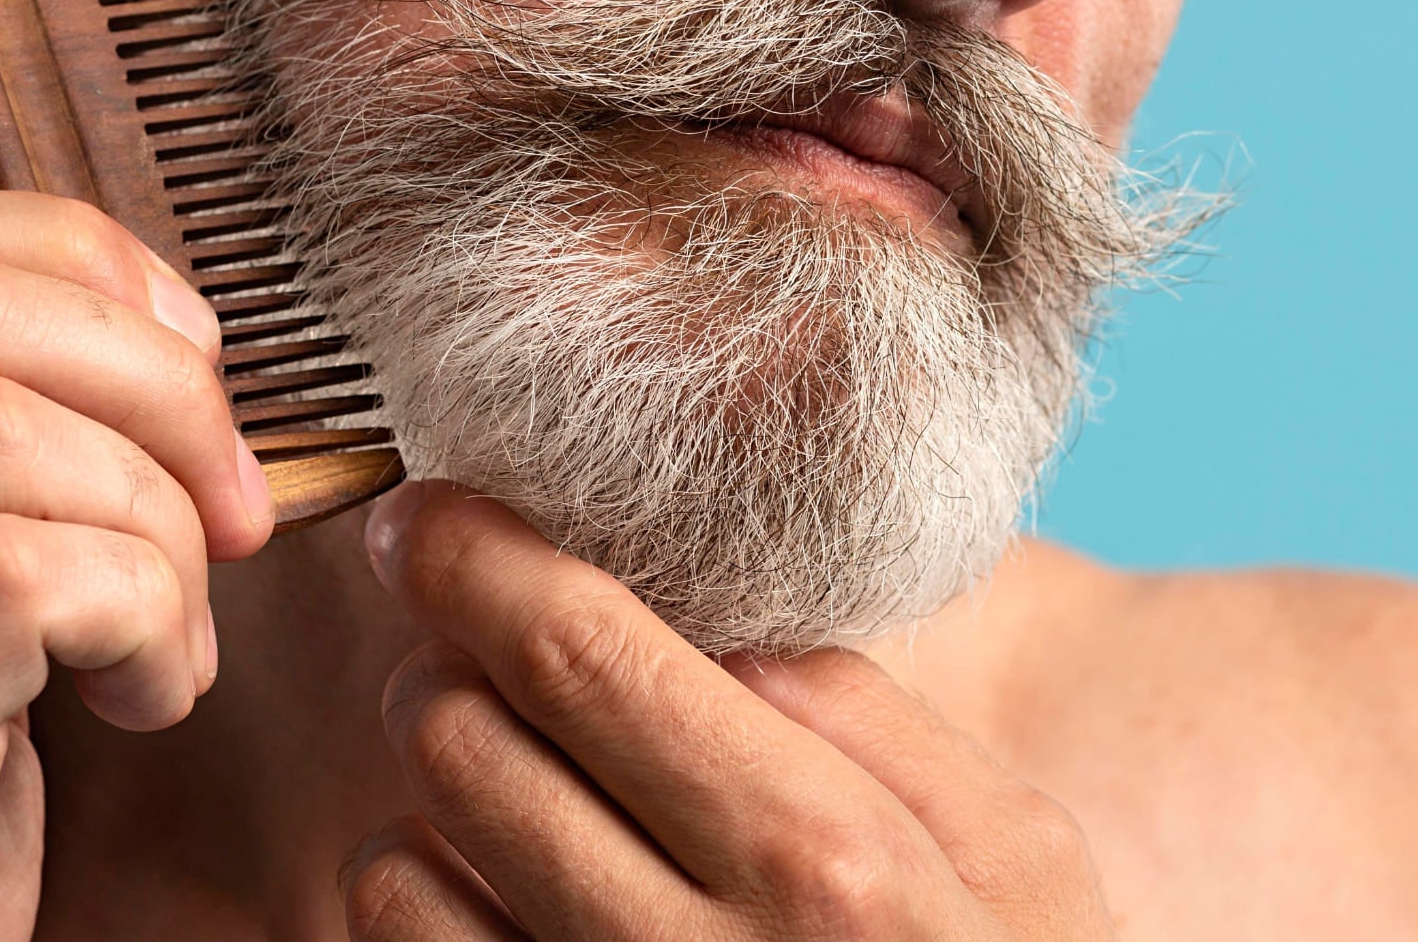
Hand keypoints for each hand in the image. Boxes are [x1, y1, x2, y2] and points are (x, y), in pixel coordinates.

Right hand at [0, 193, 271, 939]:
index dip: (75, 258)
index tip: (190, 352)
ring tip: (171, 647)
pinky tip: (146, 701)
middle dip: (160, 385)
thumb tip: (173, 349)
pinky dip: (146, 618)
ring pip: (9, 438)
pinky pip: (32, 578)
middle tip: (232, 509)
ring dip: (161, 531)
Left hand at [339, 481, 1114, 939]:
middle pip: (460, 742)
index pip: (581, 656)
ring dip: (437, 801)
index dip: (471, 559)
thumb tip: (725, 626)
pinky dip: (426, 907)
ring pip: (395, 865)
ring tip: (522, 791)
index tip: (425, 514)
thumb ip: (878, 723)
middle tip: (495, 652)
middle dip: (450, 664)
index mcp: (818, 857)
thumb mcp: (1022, 861)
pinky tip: (509, 899)